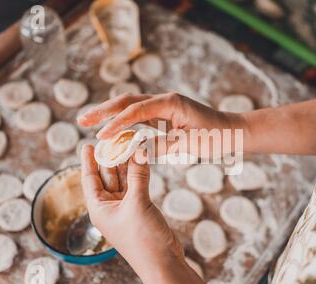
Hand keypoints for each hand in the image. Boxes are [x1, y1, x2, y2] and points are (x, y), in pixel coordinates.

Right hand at [77, 92, 245, 138]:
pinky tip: (113, 129)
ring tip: (90, 121)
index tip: (101, 135)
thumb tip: (133, 151)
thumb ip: (160, 146)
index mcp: (171, 103)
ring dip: (111, 114)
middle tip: (82, 119)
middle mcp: (165, 100)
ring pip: (131, 106)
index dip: (117, 123)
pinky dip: (125, 122)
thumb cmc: (216, 137)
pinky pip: (140, 116)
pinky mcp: (165, 114)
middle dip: (104, 110)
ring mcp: (164, 106)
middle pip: (128, 101)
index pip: (137, 110)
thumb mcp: (188, 144)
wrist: (233, 131)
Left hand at [80, 144, 182, 271]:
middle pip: (107, 177)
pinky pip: (136, 185)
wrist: (162, 261)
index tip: (88, 144)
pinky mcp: (140, 208)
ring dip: (127, 164)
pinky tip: (142, 159)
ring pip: (123, 180)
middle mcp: (109, 207)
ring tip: (130, 144)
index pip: (90, 179)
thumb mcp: (138, 204)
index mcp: (99, 208)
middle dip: (111, 158)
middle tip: (115, 138)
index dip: (89, 161)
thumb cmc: (142, 239)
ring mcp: (125, 208)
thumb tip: (138, 151)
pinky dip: (139, 173)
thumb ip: (137, 176)